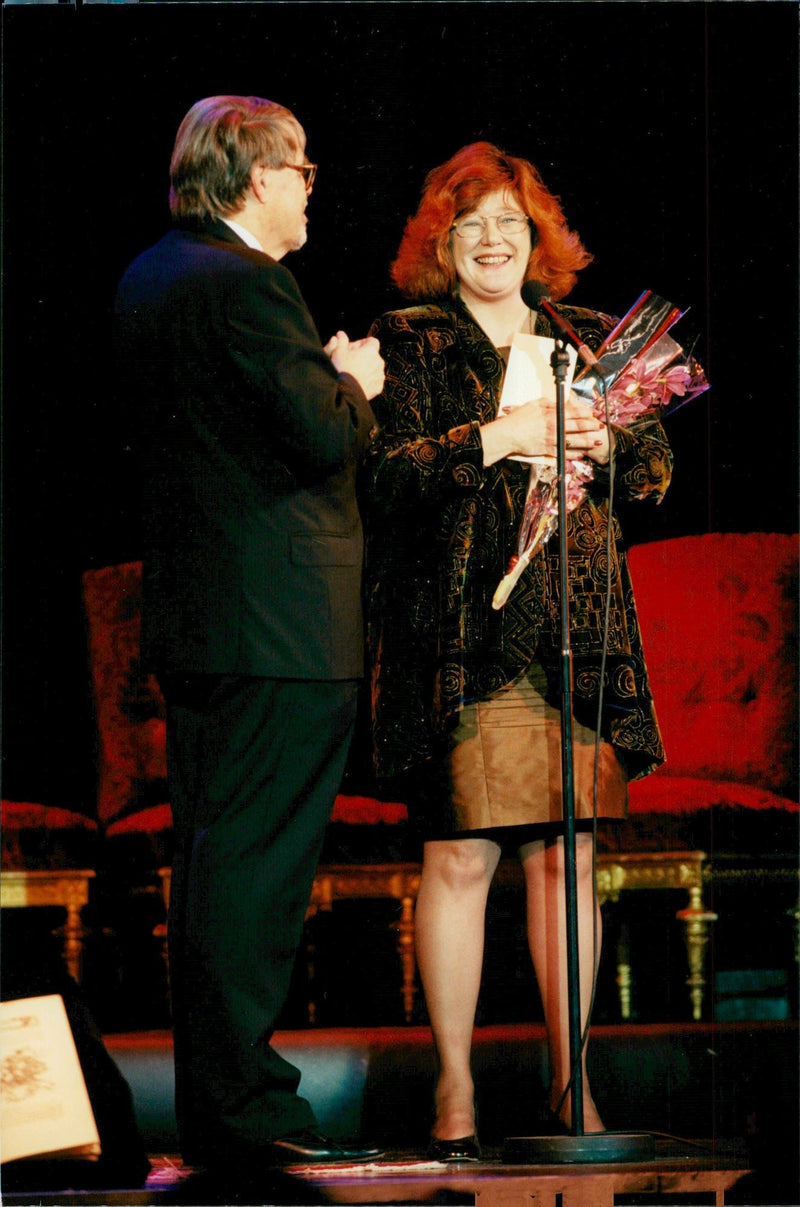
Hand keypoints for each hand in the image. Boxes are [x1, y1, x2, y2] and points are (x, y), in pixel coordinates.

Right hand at [326, 331, 384, 400]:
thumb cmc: (342, 369)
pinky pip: (375, 380)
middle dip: (364, 356)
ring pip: (374, 368)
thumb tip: (341, 334)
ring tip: (354, 374)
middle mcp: (379, 362)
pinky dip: (369, 380)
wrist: (346, 392)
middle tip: (351, 362)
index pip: (372, 341)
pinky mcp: (379, 387)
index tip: (354, 349)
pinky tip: (358, 382)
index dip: (363, 343)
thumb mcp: (338, 352)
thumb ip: (341, 340)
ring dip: (367, 368)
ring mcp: (380, 375)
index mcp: (371, 351)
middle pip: (373, 355)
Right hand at [481, 394, 611, 465]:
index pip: (573, 412)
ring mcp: (552, 439)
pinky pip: (563, 453)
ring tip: (597, 441)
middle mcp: (554, 427)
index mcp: (552, 414)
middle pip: (577, 426)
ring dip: (587, 441)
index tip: (593, 414)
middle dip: (591, 426)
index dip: (585, 413)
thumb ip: (549, 403)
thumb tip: (560, 404)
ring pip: (574, 441)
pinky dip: (573, 454)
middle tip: (600, 426)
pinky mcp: (547, 450)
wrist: (508, 434)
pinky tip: (581, 454)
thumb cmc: (518, 418)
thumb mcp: (534, 404)